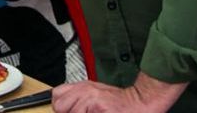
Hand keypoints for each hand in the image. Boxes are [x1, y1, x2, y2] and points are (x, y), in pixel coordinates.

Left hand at [53, 75, 186, 112]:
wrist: (140, 102)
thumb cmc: (120, 102)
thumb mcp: (96, 94)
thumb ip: (79, 99)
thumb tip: (64, 108)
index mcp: (82, 86)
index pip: (56, 95)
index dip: (61, 107)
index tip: (69, 111)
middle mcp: (84, 90)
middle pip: (59, 105)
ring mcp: (90, 98)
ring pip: (70, 112)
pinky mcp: (97, 106)